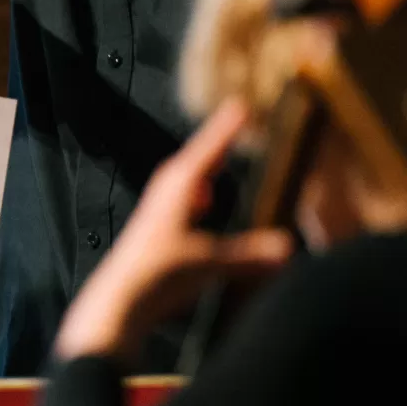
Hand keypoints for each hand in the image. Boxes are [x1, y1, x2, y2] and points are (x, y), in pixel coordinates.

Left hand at [52, 102, 294, 360]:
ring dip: (204, 167)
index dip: (226, 128)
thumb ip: (249, 255)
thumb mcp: (208, 262)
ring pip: (186, 180)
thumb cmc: (158, 274)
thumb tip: (288, 248)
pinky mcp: (155, 231)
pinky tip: (201, 203)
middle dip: (216, 142)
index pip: (208, 149)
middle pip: (196, 160)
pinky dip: (195, 194)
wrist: (118, 301)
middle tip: (236, 119)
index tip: (241, 105)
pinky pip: (182, 201)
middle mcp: (165, 193)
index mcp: (178, 188)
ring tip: (222, 154)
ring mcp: (158, 211)